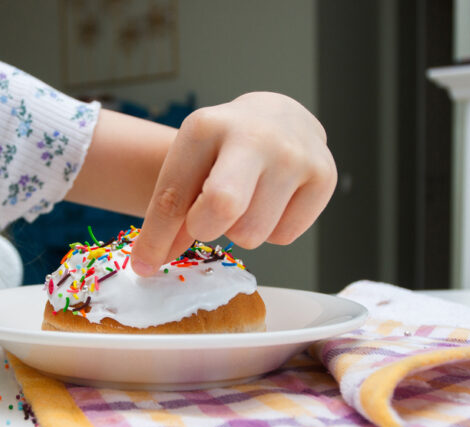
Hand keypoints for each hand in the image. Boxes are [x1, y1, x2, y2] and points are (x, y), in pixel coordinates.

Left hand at [131, 92, 336, 275]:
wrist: (278, 118)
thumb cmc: (224, 151)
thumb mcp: (190, 166)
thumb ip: (171, 213)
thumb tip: (148, 265)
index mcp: (206, 128)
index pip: (173, 197)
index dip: (155, 239)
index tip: (144, 265)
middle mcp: (254, 135)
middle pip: (222, 207)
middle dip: (204, 228)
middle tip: (206, 221)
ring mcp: (294, 155)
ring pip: (252, 233)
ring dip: (240, 230)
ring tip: (246, 201)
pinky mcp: (324, 176)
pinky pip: (284, 236)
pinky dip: (272, 229)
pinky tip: (273, 199)